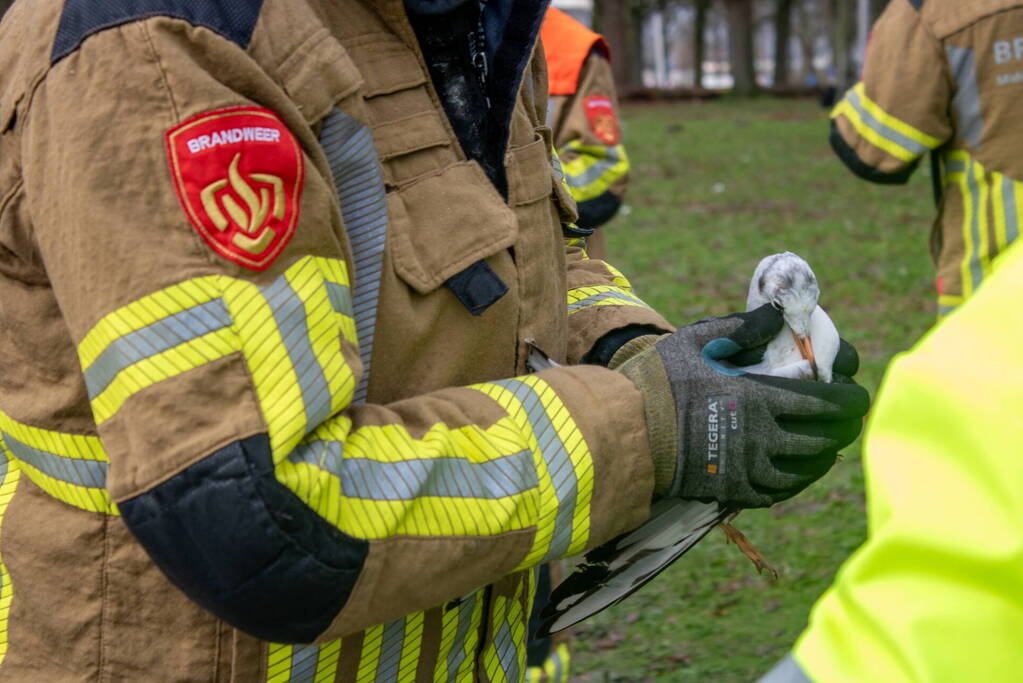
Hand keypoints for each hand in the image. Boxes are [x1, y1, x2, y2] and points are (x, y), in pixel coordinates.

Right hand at [615, 304, 869, 507]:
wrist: (627, 428)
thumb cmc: (661, 378)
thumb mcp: (698, 339)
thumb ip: (743, 327)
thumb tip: (780, 316)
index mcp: (759, 397)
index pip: (826, 403)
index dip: (851, 400)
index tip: (856, 394)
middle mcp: (762, 437)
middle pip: (824, 438)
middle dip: (844, 427)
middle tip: (847, 419)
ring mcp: (748, 468)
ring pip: (806, 469)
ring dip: (824, 455)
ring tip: (827, 445)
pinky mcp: (732, 490)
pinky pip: (778, 492)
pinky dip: (796, 482)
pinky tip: (797, 472)